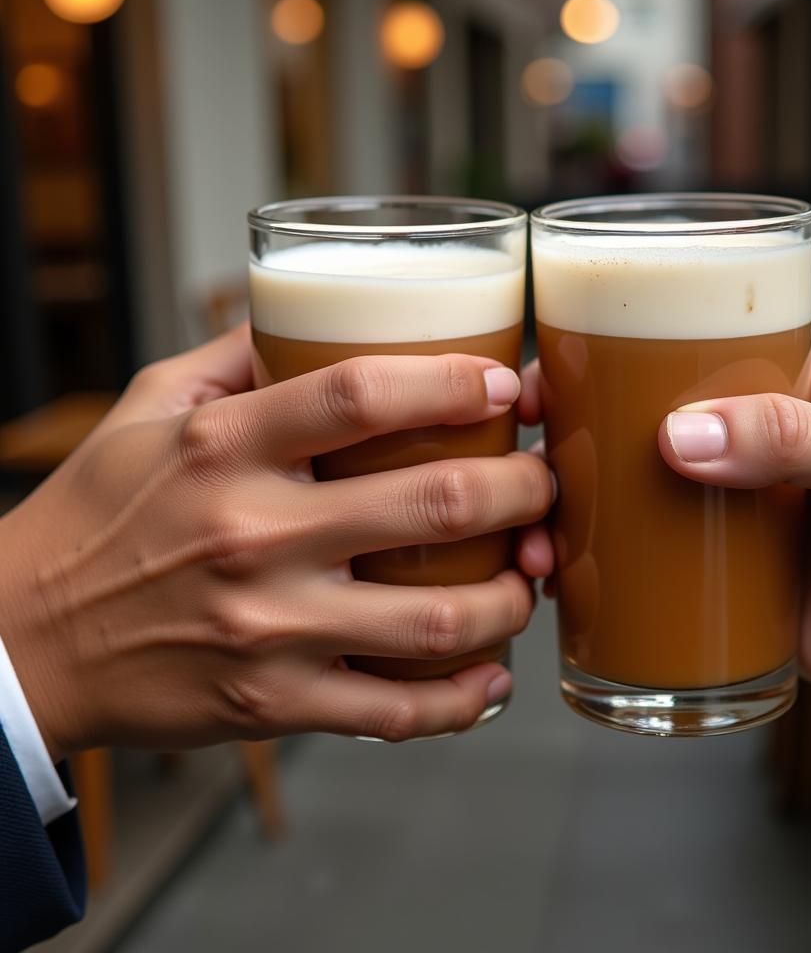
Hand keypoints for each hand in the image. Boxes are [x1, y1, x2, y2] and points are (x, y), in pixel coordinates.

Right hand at [0, 326, 553, 756]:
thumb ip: (238, 354)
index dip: (454, 384)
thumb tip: (318, 314)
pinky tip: (492, 676)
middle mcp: (253, 534)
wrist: (24, 638)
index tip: (508, 388)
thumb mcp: (151, 407)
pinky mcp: (270, 702)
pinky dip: (462, 700)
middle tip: (543, 485)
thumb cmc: (98, 511)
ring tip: (530, 579)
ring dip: (513, 598)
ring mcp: (267, 628)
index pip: (362, 394)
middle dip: (524, 491)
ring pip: (437, 619)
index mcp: (226, 447)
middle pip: (436, 503)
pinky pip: (393, 712)